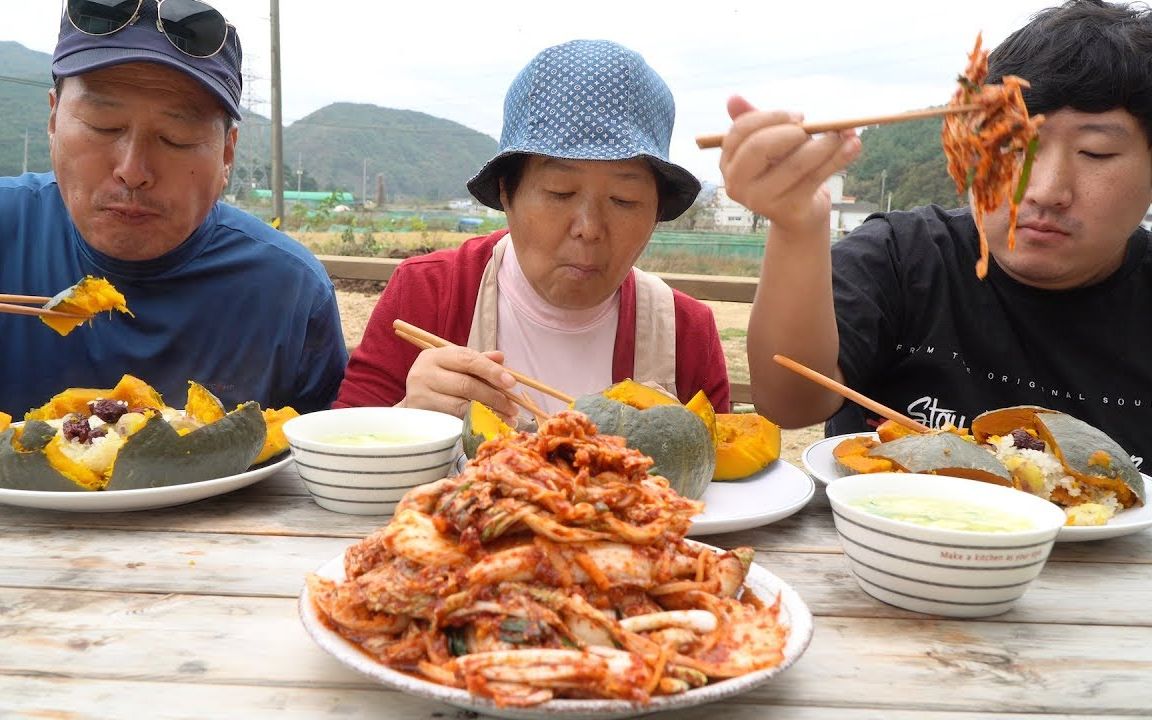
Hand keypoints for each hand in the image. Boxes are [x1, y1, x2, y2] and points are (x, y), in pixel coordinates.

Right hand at [400, 347, 518, 421]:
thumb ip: (479, 361)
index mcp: (435, 356)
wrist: (415, 402)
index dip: (491, 371)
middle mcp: (424, 374)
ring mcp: (420, 397)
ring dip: (489, 413)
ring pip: (462, 406)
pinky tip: (490, 424)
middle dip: (495, 397)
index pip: (468, 360)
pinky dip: (476, 423)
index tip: (512, 383)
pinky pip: (455, 421)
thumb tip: (501, 358)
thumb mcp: (457, 366)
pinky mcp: (423, 417)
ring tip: (507, 419)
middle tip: (514, 408)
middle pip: (466, 385)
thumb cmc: (441, 380)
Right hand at [719, 95, 860, 233]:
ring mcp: (760, 200)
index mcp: (728, 163)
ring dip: (824, 143)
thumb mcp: (769, 145)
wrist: (798, 213)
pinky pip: (815, 178)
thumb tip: (733, 98)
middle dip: (790, 131)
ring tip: (843, 134)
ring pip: (794, 164)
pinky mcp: (788, 210)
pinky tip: (854, 145)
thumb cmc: (782, 171)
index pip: (740, 130)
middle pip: (758, 147)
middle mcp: (737, 184)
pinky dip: (838, 159)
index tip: (799, 116)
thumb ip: (755, 122)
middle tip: (812, 127)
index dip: (771, 117)